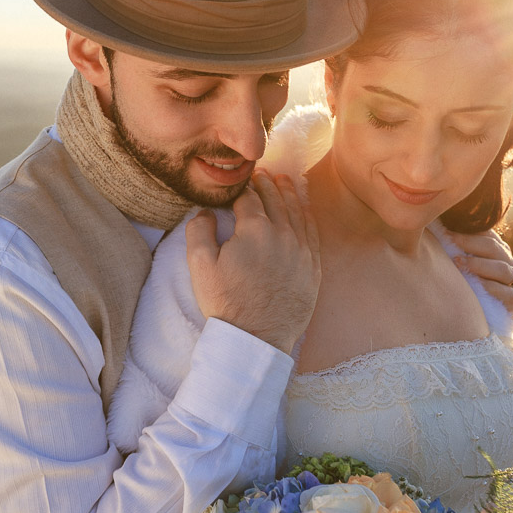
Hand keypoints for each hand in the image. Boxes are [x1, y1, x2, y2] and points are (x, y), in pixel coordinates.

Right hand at [185, 172, 319, 354]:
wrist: (255, 337)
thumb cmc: (225, 303)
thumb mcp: (200, 266)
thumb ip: (199, 230)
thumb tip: (206, 211)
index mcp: (255, 230)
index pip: (249, 198)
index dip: (242, 188)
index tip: (239, 184)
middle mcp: (283, 234)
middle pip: (276, 200)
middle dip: (267, 185)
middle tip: (262, 174)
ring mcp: (301, 251)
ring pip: (297, 213)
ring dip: (289, 194)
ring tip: (284, 181)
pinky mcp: (313, 268)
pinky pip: (312, 233)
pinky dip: (306, 216)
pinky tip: (302, 209)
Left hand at [448, 229, 512, 319]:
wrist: (476, 323)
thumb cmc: (462, 290)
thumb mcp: (459, 266)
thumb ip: (456, 248)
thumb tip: (439, 225)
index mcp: (500, 254)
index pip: (489, 237)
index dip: (469, 232)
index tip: (448, 229)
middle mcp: (511, 267)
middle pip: (496, 250)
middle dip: (471, 244)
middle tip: (450, 240)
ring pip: (504, 270)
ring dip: (480, 265)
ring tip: (458, 262)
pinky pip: (509, 295)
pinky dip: (494, 288)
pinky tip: (478, 284)